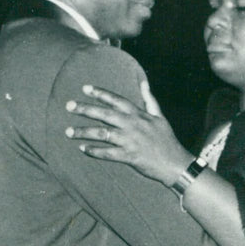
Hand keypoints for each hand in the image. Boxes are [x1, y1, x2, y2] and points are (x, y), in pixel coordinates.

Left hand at [65, 82, 191, 186]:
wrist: (176, 163)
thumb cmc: (167, 140)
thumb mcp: (160, 116)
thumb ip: (149, 99)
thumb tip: (143, 82)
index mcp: (139, 114)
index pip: (116, 100)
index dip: (100, 93)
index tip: (84, 88)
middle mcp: (133, 125)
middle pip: (104, 114)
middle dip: (85, 109)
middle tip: (68, 106)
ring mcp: (130, 140)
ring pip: (102, 134)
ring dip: (84, 132)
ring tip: (68, 132)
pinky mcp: (130, 156)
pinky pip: (108, 153)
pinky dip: (95, 151)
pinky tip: (83, 149)